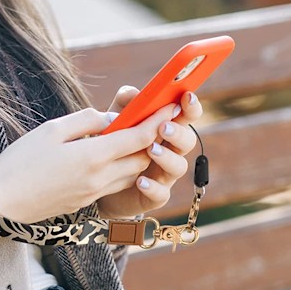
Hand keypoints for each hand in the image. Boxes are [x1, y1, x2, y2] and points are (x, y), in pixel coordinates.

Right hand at [0, 101, 177, 223]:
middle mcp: (100, 179)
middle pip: (142, 159)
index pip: (139, 137)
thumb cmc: (20, 162)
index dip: (158, 120)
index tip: (171, 105)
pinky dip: (121, 169)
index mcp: (93, 157)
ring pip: (131, 174)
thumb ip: (86, 121)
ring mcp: (94, 194)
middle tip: (151, 119)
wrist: (1, 204)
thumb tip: (111, 119)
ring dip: (138, 156)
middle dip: (152, 139)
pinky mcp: (85, 202)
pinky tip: (108, 157)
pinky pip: (114, 184)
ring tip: (131, 137)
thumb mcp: (51, 130)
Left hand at [97, 86, 202, 217]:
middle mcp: (171, 152)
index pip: (186, 115)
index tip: (187, 96)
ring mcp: (165, 175)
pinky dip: (152, 187)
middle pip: (187, 141)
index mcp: (167, 129)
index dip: (191, 106)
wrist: (99, 181)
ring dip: (167, 157)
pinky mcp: (154, 196)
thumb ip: (126, 105)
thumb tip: (133, 93)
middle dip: (178, 132)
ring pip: (179, 167)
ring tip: (150, 150)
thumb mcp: (117, 120)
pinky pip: (161, 194)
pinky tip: (140, 181)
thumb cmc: (115, 144)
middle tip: (162, 126)